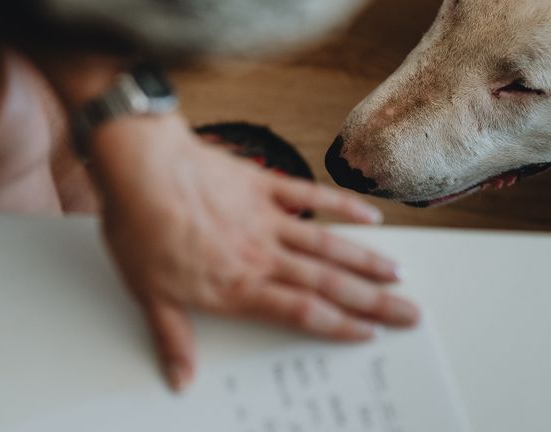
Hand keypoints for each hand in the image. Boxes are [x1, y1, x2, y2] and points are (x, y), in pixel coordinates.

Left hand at [91, 114, 418, 391]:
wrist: (141, 167)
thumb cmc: (140, 227)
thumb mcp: (148, 293)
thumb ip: (172, 338)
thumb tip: (181, 382)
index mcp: (237, 285)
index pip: (302, 312)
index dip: (339, 325)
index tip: (369, 334)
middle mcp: (263, 255)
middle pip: (329, 283)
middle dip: (373, 301)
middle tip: (409, 311)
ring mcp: (268, 219)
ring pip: (328, 245)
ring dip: (366, 260)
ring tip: (398, 273)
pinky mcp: (266, 186)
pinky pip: (312, 197)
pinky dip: (343, 206)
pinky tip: (369, 216)